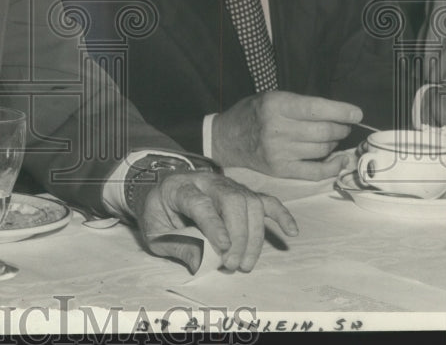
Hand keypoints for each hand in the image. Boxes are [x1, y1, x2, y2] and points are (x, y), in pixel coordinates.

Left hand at [137, 171, 296, 272]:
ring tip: (244, 263)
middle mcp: (206, 181)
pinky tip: (291, 232)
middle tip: (232, 263)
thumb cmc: (158, 213)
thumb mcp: (154, 232)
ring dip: (254, 235)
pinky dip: (280, 214)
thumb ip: (176, 245)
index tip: (224, 248)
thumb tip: (203, 262)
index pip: (201, 203)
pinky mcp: (241, 192)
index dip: (214, 225)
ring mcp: (226, 184)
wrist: (160, 192)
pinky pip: (265, 200)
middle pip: (232, 200)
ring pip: (251, 202)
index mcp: (179, 187)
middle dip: (238, 234)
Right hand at [211, 91, 361, 178]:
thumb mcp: (272, 98)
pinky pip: (316, 172)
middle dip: (341, 128)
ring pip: (323, 149)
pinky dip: (333, 167)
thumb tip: (338, 115)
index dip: (341, 111)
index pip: (316, 109)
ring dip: (335, 143)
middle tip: (343, 125)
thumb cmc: (253, 113)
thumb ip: (301, 105)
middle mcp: (277, 129)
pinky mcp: (280, 170)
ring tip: (331, 137)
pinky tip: (339, 160)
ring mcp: (279, 152)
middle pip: (324, 131)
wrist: (227, 138)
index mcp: (275, 105)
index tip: (357, 113)